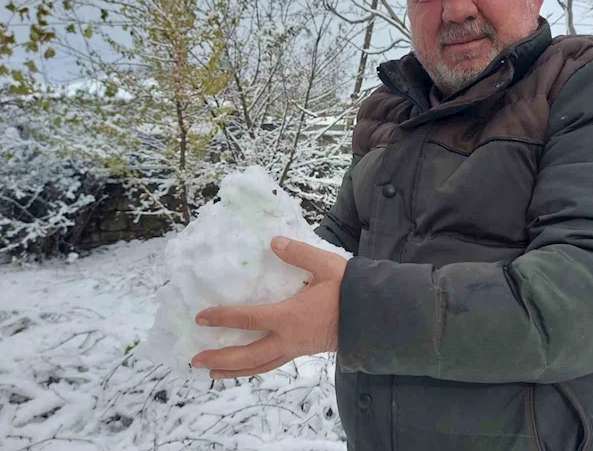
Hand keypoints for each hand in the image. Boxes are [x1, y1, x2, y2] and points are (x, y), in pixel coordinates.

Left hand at [191, 236, 346, 378]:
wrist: (374, 316)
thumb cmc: (349, 290)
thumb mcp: (326, 266)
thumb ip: (299, 254)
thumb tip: (274, 243)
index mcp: (289, 317)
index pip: (248, 318)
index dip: (222, 318)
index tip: (200, 317)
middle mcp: (288, 339)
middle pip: (247, 356)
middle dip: (219, 357)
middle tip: (194, 359)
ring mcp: (295, 349)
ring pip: (259, 366)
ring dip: (233, 370)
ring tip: (212, 373)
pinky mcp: (303, 351)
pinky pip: (272, 364)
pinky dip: (254, 367)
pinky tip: (246, 365)